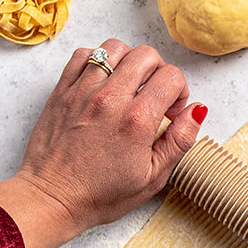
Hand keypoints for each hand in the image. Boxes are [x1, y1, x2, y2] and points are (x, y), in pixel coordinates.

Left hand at [0, 39, 205, 247]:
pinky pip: (83, 54)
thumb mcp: (153, 177)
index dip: (180, 92)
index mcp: (136, 121)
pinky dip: (98, 61)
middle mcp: (110, 99)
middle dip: (159, 72)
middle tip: (154, 97)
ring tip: (129, 86)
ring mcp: (82, 91)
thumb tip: (197, 110)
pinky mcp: (62, 91)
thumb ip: (179, 140)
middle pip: (146, 55)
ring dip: (129, 62)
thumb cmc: (100, 194)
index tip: (171, 112)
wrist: (51, 199)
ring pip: (115, 48)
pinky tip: (103, 83)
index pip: (171, 77)